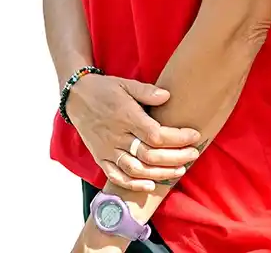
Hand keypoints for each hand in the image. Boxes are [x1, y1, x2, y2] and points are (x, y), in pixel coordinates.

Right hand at [66, 74, 202, 191]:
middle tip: (193, 155)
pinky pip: (116, 176)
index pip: (156, 134)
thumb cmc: (105, 89)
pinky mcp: (100, 158)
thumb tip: (168, 96)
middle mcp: (117, 136)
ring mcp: (107, 149)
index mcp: (126, 117)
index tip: (194, 136)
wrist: (76, 97)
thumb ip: (147, 91)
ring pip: (135, 169)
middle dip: (175, 157)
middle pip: (149, 154)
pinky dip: (133, 184)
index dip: (177, 138)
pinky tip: (151, 186)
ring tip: (180, 171)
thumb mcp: (126, 83)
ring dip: (160, 173)